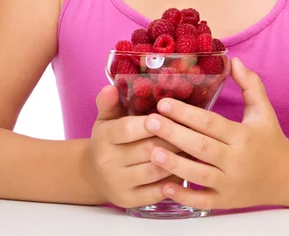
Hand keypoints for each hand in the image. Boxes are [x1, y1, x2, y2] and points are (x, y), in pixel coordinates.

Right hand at [84, 85, 183, 208]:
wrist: (93, 174)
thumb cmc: (108, 140)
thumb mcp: (106, 118)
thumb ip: (109, 103)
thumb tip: (110, 87)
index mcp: (104, 138)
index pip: (128, 129)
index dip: (151, 123)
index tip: (169, 115)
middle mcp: (107, 162)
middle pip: (147, 150)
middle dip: (172, 139)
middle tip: (193, 130)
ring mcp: (117, 184)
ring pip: (155, 171)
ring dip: (177, 159)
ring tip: (194, 148)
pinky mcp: (127, 201)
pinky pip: (155, 192)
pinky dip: (173, 181)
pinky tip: (185, 169)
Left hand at [145, 57, 288, 209]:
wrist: (288, 177)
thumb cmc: (271, 138)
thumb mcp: (263, 110)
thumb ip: (250, 84)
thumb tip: (234, 60)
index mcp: (243, 136)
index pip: (210, 123)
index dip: (186, 113)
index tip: (164, 103)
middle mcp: (236, 160)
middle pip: (200, 146)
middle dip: (173, 134)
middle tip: (149, 122)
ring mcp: (231, 183)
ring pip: (198, 174)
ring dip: (173, 164)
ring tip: (151, 151)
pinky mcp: (226, 201)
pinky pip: (203, 201)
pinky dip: (184, 197)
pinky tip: (165, 187)